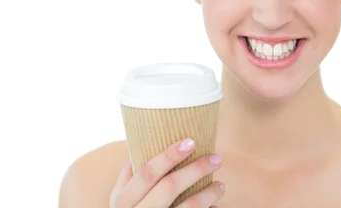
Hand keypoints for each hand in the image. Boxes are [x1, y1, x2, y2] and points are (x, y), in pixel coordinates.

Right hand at [109, 138, 224, 207]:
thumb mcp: (120, 199)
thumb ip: (130, 174)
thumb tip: (143, 139)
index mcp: (122, 200)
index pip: (147, 172)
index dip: (168, 156)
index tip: (191, 141)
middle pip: (169, 186)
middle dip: (196, 169)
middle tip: (217, 158)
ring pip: (188, 206)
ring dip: (208, 193)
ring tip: (220, 185)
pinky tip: (217, 206)